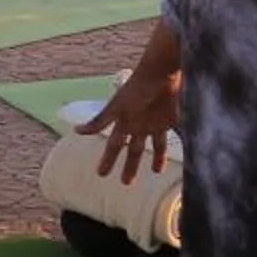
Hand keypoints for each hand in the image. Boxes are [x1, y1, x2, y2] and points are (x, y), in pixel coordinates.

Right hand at [79, 68, 181, 182]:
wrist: (162, 72)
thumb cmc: (136, 87)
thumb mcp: (116, 106)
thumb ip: (99, 121)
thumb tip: (76, 130)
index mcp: (124, 122)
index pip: (113, 147)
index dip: (107, 160)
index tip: (100, 174)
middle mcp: (138, 125)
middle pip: (132, 150)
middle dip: (129, 166)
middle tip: (125, 183)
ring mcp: (155, 123)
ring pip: (154, 146)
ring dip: (155, 159)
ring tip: (156, 172)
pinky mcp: (171, 120)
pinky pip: (173, 138)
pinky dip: (174, 146)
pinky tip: (180, 157)